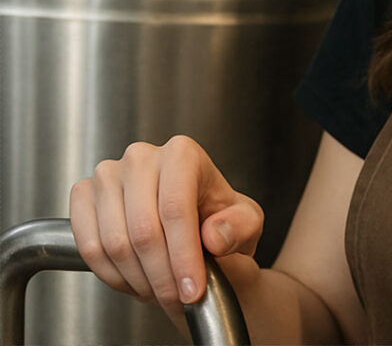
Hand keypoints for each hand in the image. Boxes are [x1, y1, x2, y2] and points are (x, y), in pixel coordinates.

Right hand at [69, 136, 263, 312]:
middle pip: (144, 229)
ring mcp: (109, 174)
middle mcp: (142, 157)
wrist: (191, 228)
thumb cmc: (218, 221)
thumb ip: (240, 227)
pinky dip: (111, 275)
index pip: (176, 208)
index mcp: (183, 154)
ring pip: (115, 243)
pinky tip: (135, 280)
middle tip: (178, 299)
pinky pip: (89, 246)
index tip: (193, 290)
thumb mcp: (246, 224)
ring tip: (160, 289)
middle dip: (162, 276)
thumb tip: (214, 235)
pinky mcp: (84, 194)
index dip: (183, 256)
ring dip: (138, 279)